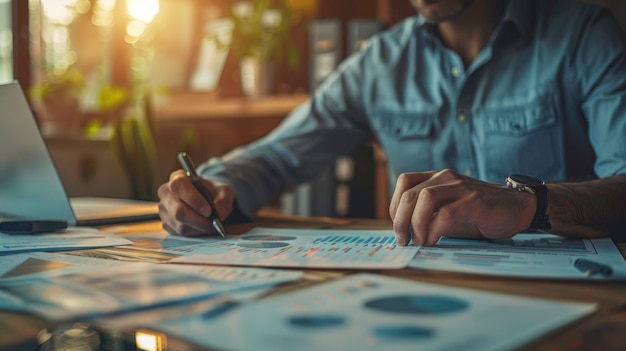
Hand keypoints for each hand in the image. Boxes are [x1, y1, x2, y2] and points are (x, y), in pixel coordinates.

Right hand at [158, 169, 234, 235]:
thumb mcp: (223, 191)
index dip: (193, 199)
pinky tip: (203, 228)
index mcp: (178, 178)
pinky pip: (180, 233)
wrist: (206, 201)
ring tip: (211, 226)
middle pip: (178, 211)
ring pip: (180, 225)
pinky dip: (194, 234)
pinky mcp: (166, 223)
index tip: (208, 210)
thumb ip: (224, 199)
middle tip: (213, 223)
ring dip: (199, 229)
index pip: (179, 186)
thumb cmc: (211, 193)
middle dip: (199, 220)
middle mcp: (166, 193)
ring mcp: (164, 209)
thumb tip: (219, 214)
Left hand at [389, 169, 535, 245]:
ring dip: (415, 223)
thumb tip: (404, 233)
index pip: (404, 183)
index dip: (395, 206)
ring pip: (425, 198)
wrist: (516, 207)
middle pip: (409, 193)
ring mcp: (460, 188)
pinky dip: (434, 230)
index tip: (399, 228)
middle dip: (400, 220)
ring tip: (418, 241)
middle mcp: (445, 178)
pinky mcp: (474, 202)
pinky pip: (446, 213)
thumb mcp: (448, 211)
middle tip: (403, 240)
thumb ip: (428, 215)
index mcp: (437, 178)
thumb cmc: (479, 213)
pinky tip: (434, 241)